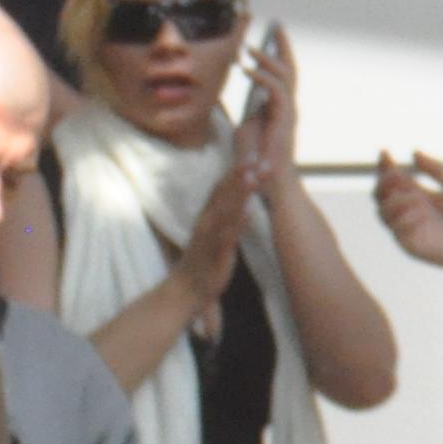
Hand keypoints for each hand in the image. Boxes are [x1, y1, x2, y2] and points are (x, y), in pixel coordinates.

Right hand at [172, 157, 258, 315]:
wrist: (184, 291)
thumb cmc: (203, 260)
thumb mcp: (214, 232)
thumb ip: (225, 214)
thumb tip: (239, 197)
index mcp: (208, 215)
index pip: (221, 187)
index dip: (237, 169)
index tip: (254, 152)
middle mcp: (207, 221)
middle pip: (223, 192)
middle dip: (240, 173)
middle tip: (257, 155)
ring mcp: (210, 236)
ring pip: (225, 209)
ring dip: (239, 191)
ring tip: (252, 174)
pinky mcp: (215, 253)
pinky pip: (226, 236)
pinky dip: (236, 222)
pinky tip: (247, 211)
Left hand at [237, 25, 300, 192]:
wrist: (267, 180)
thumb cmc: (258, 158)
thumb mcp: (249, 128)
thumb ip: (251, 110)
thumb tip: (247, 98)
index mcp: (281, 106)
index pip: (284, 74)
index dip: (280, 54)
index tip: (273, 35)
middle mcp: (289, 106)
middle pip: (290, 68)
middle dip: (283, 46)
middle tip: (276, 25)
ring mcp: (288, 112)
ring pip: (284, 77)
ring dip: (266, 59)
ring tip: (249, 47)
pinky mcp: (283, 120)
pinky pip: (275, 91)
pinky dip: (261, 77)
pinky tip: (246, 69)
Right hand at [374, 152, 442, 274]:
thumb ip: (435, 168)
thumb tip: (414, 153)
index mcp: (418, 196)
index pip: (393, 179)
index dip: (385, 166)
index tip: (385, 153)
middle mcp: (408, 210)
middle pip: (379, 193)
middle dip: (384, 181)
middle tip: (398, 175)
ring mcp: (406, 227)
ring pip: (381, 210)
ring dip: (395, 200)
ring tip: (416, 199)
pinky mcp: (408, 242)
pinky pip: (394, 228)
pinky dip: (404, 218)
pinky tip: (422, 215)